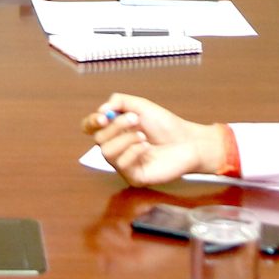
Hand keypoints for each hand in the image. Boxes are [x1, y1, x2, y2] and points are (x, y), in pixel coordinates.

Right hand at [80, 94, 226, 185]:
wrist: (188, 142)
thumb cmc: (166, 125)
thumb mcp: (141, 106)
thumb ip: (119, 102)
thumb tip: (101, 110)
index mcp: (114, 130)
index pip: (90, 128)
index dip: (91, 122)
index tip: (104, 117)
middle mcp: (116, 147)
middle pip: (98, 139)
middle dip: (116, 127)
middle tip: (135, 119)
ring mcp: (124, 164)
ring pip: (107, 153)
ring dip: (125, 139)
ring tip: (143, 135)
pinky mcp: (133, 176)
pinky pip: (121, 165)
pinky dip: (133, 152)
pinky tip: (146, 147)